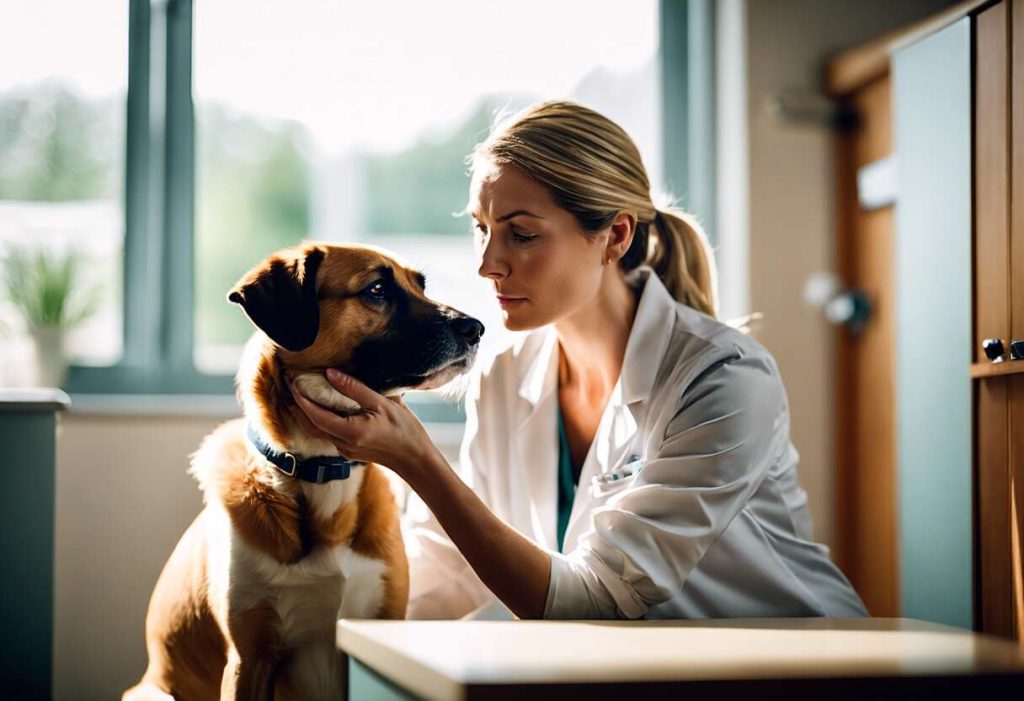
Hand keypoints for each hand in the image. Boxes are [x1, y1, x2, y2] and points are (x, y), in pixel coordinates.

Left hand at [286, 369, 437, 478]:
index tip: (293, 381)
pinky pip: (327, 435)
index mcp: (350, 432)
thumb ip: (355, 389)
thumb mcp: (382, 404)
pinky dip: (317, 421)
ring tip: (298, 396)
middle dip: (296, 406)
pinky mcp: (350, 451)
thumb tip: (330, 373)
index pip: (315, 414)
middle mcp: (343, 444)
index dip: (301, 398)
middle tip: (290, 385)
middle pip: (309, 426)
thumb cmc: (404, 430)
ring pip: (316, 432)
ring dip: (304, 415)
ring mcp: (345, 450)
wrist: (415, 459)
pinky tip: (319, 410)